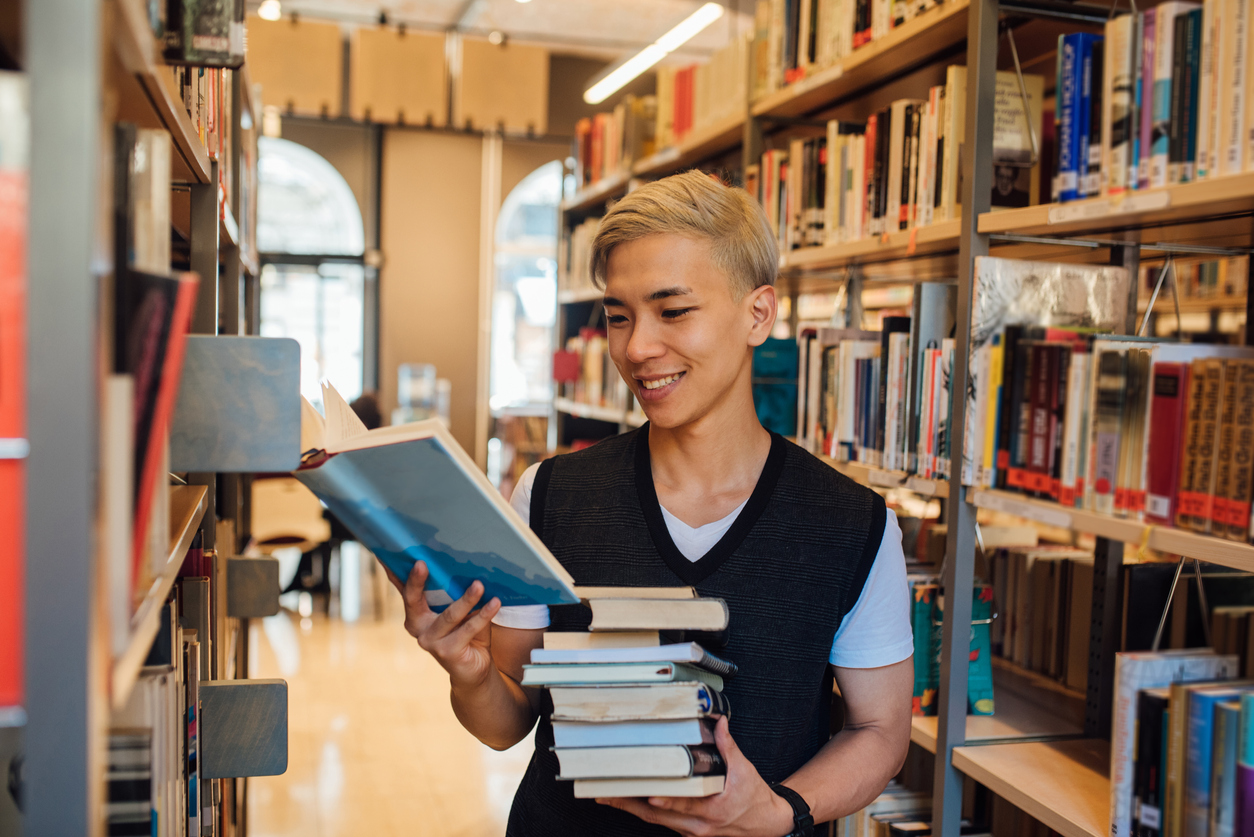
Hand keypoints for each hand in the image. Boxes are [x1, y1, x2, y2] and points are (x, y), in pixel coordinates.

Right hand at [384, 560, 501, 691]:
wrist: (474, 668)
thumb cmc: (465, 632)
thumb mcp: (456, 609)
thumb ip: (451, 592)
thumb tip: (462, 564)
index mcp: (415, 613)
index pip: (404, 590)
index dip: (395, 573)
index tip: (391, 554)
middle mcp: (417, 627)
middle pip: (414, 600)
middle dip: (416, 581)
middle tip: (422, 564)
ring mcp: (430, 642)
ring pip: (449, 615)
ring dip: (466, 599)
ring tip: (479, 585)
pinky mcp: (447, 652)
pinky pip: (468, 629)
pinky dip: (483, 615)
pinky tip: (494, 603)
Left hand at [597, 716, 797, 836]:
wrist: (765, 823)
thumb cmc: (753, 797)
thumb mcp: (744, 770)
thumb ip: (728, 746)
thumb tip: (719, 722)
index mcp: (713, 810)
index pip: (685, 805)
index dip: (666, 800)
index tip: (649, 794)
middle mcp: (698, 825)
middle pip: (657, 815)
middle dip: (630, 804)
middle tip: (606, 793)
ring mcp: (690, 831)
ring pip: (654, 820)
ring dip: (630, 807)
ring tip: (606, 795)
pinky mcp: (687, 832)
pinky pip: (659, 821)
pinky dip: (642, 810)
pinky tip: (626, 800)